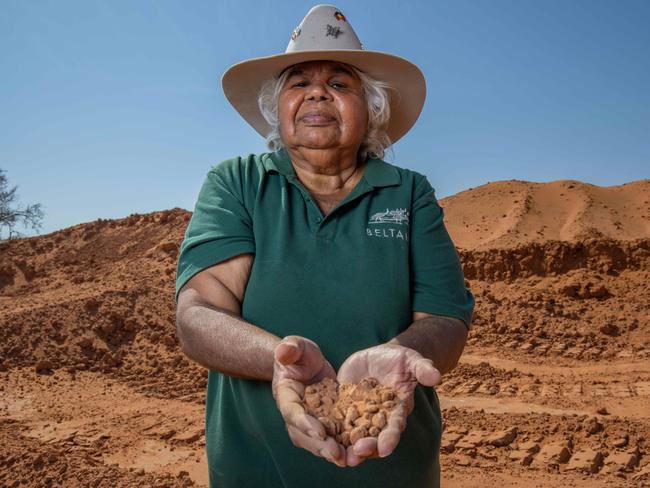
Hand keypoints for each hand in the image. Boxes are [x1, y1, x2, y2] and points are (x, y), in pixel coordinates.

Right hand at [272, 335, 345, 466]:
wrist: (306, 363)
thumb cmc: (299, 353)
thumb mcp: (296, 346)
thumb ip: (290, 348)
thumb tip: (283, 352)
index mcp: (286, 396)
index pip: (293, 412)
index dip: (305, 423)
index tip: (320, 432)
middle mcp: (295, 414)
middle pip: (304, 435)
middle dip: (321, 445)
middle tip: (336, 454)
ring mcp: (309, 421)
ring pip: (317, 442)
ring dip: (331, 451)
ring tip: (347, 459)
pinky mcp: (324, 422)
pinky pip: (332, 437)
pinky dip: (343, 446)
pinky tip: (358, 452)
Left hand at [337, 343, 440, 465]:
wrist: (380, 357)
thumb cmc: (401, 360)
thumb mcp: (412, 361)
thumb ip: (422, 369)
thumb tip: (437, 375)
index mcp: (397, 409)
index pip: (395, 426)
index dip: (390, 438)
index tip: (386, 448)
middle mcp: (379, 417)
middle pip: (374, 436)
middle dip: (367, 446)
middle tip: (358, 453)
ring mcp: (361, 414)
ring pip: (354, 434)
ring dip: (348, 446)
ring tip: (341, 456)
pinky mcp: (345, 406)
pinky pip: (337, 420)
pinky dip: (331, 429)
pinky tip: (322, 435)